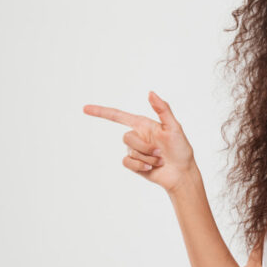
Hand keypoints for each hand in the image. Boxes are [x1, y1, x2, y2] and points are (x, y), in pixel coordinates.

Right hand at [82, 90, 196, 192]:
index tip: (85, 108)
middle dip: (144, 147)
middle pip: (126, 138)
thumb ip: (162, 109)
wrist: (181, 173)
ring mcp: (134, 151)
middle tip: (160, 152)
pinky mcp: (134, 164)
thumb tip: (150, 93)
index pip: (118, 116)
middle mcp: (137, 136)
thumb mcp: (174, 127)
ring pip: (129, 152)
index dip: (101, 112)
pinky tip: (151, 167)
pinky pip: (127, 163)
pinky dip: (140, 166)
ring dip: (147, 157)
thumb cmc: (181, 149)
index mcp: (143, 125)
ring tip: (160, 160)